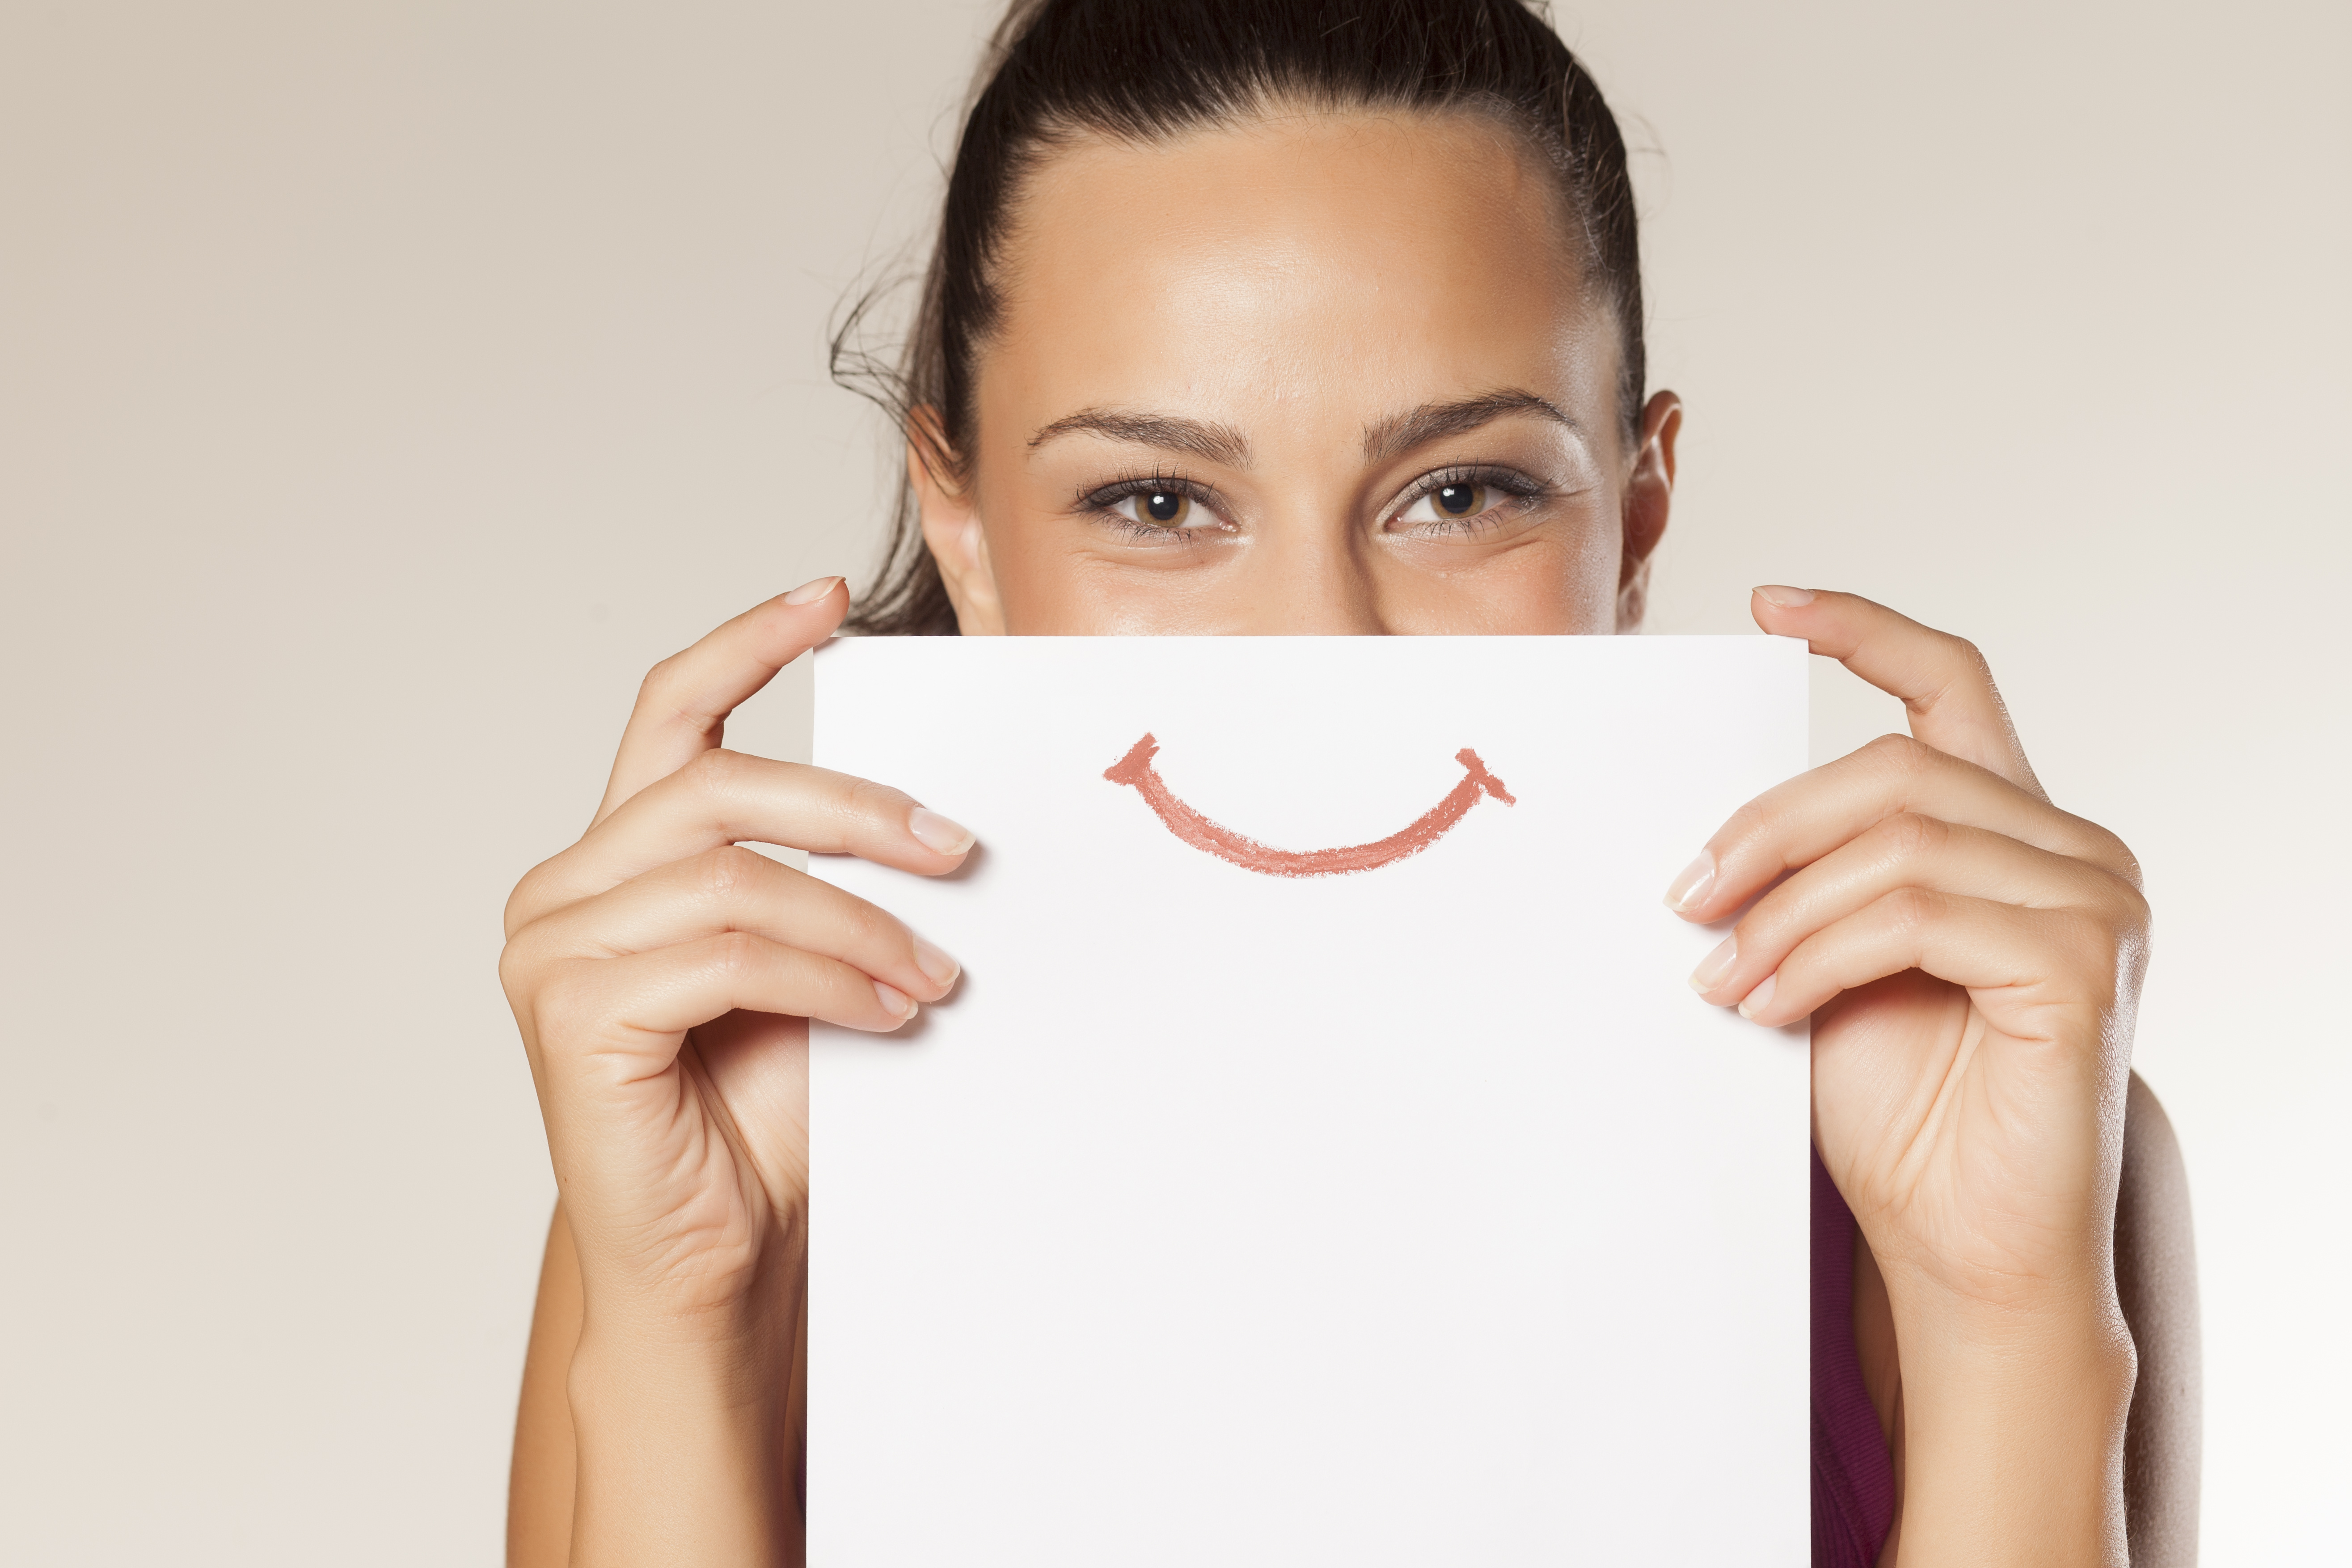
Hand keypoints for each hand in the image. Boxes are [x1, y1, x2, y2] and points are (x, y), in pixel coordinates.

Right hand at [497, 578, 971, 1563]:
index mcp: (619, 857)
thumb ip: (833, 882)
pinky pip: (724, 954)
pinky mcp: (573, 1017)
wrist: (724, 1258)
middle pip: (720, 782)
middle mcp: (566, 888)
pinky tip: (889, 1011)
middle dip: (856, 807)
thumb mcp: (812, 967)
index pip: (675, 710)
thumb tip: (942, 813)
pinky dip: (826, 975)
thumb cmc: (762, 1119)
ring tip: (937, 974)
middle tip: (960, 852)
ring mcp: (554, 950)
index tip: (830, 595)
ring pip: (733, 875)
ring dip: (860, 919)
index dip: (747, 639)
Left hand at [1668, 587, 2143, 1564]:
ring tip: (1719, 978)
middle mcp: (2074, 849)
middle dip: (1765, 829)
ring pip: (1898, 841)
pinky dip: (1819, 953)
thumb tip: (1702, 834)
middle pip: (1892, 768)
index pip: (1950, 683)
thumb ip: (1807, 880)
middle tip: (1685, 902)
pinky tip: (1767, 1006)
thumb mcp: (1829, 960)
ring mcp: (2096, 901)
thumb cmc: (1897, 1110)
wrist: (1958, 1244)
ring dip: (1781, 909)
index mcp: (2015, 830)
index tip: (1765, 603)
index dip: (1862, 628)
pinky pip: (1918, 913)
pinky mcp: (2083, 963)